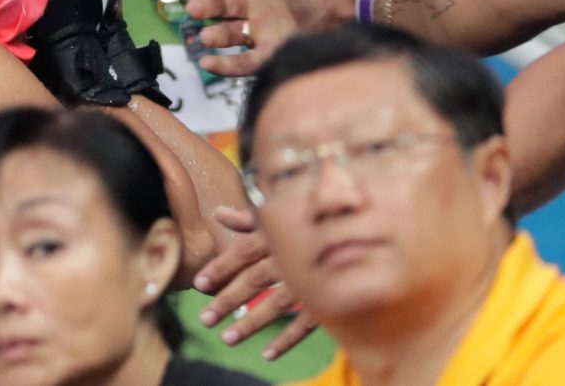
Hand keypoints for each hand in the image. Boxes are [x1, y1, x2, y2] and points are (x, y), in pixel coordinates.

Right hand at [175, 0, 337, 75]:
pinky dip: (223, 65)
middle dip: (205, 6)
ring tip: (204, 36)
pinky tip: (208, 62)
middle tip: (193, 9)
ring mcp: (263, 30)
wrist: (340, 15)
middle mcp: (259, 4)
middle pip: (223, 4)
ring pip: (228, 33)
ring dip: (213, 34)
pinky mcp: (270, 53)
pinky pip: (241, 62)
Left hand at [193, 206, 316, 360]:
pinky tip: (267, 354)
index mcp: (280, 231)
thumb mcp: (285, 211)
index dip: (220, 267)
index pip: (244, 250)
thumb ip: (251, 217)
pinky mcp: (330, 294)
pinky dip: (287, 338)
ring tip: (228, 339)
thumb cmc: (317, 216)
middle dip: (227, 299)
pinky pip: (307, 322)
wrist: (365, 226)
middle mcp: (294, 253)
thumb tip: (219, 213)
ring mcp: (313, 275)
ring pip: (276, 303)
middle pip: (254, 278)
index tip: (199, 285)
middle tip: (205, 319)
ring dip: (250, 322)